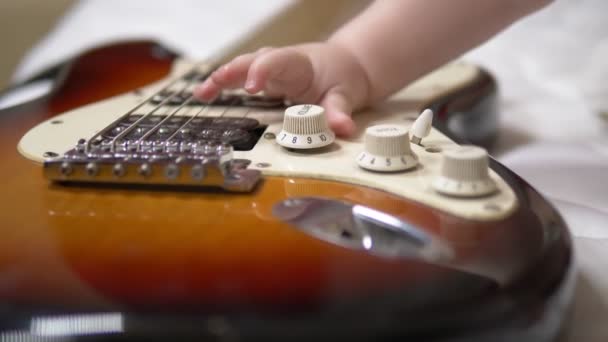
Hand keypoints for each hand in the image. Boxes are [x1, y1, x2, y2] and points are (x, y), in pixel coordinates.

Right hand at [193, 43, 369, 136]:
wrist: (343, 65)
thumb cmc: (342, 77)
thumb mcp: (347, 94)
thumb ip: (340, 111)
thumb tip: (342, 128)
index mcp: (299, 64)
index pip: (277, 61)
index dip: (262, 71)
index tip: (252, 87)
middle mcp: (280, 62)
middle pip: (253, 61)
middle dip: (234, 72)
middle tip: (217, 84)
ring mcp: (270, 69)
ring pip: (242, 67)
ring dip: (221, 79)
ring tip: (201, 94)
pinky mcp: (264, 78)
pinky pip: (241, 78)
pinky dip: (223, 85)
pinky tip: (204, 95)